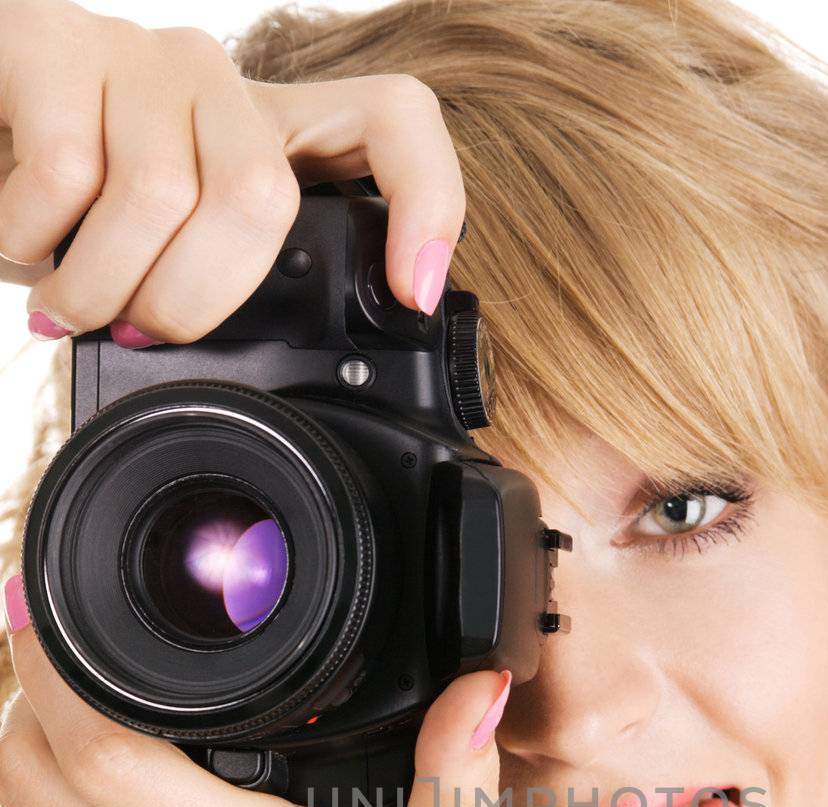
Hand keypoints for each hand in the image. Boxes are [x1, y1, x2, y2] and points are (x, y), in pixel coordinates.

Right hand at [0, 0, 464, 328]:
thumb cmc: (65, 206)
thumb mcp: (163, 252)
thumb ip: (224, 284)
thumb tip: (273, 379)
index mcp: (266, 131)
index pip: (394, 119)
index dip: (425, 202)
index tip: (412, 296)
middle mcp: (216, 80)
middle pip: (258, 196)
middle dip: (194, 302)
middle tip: (141, 332)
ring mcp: (139, 57)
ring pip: (156, 198)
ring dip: (98, 287)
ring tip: (66, 302)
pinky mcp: (53, 44)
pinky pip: (65, 174)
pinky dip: (32, 241)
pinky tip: (21, 241)